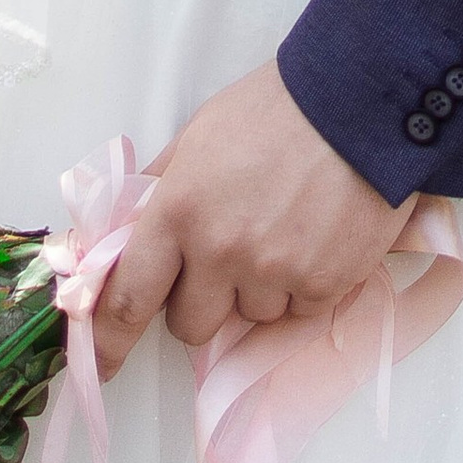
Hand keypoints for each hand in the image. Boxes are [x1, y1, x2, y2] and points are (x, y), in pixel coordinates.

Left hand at [87, 59, 412, 373]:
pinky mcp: (324, 284)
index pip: (130, 297)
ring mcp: (274, 272)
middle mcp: (220, 251)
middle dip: (202, 301)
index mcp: (178, 211)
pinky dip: (304, 285)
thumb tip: (130, 227)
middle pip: (190, 326)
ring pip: (251, 317)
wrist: (358, 100)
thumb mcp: (200, 134)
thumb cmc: (275, 109)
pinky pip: (299, 311)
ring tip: (285, 230)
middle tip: (227, 260)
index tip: (103, 362)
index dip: (110, 339)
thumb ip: (162, 187)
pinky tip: (317, 236)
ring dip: (259, 289)